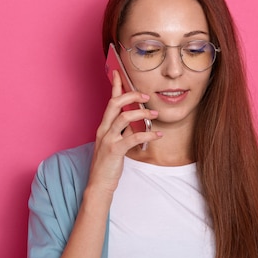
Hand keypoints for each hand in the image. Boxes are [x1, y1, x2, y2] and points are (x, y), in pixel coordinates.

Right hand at [88, 70, 161, 193]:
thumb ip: (123, 132)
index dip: (115, 86)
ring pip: (124, 118)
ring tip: (155, 114)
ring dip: (142, 114)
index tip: (119, 73)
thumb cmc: (108, 165)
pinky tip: (158, 134)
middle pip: (115, 104)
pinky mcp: (115, 150)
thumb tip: (136, 123)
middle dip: (131, 96)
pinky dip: (147, 134)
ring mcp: (108, 139)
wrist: (99, 184)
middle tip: (146, 96)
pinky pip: (133, 137)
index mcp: (104, 127)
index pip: (109, 102)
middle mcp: (104, 130)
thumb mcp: (115, 144)